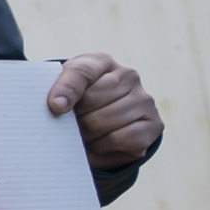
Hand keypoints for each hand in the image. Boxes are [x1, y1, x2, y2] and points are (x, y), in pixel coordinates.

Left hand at [47, 53, 161, 173]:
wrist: (101, 122)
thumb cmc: (76, 103)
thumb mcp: (61, 89)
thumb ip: (59, 90)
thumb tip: (58, 105)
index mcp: (101, 62)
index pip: (81, 72)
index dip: (66, 90)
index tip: (55, 107)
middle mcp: (128, 76)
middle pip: (91, 102)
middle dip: (74, 120)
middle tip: (69, 126)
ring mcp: (144, 100)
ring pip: (103, 123)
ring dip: (86, 136)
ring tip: (82, 136)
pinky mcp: (154, 125)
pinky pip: (121, 139)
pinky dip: (103, 147)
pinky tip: (97, 145)